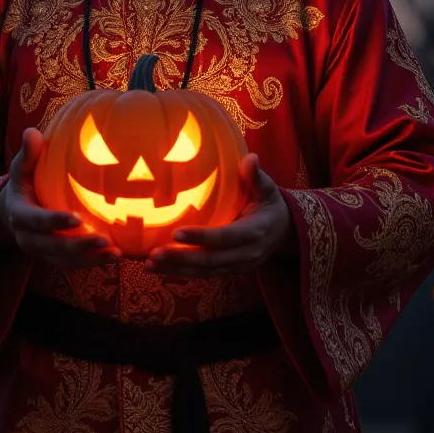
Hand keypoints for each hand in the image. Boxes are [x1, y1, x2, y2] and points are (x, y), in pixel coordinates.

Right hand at [0, 127, 121, 268]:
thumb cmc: (24, 182)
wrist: (13, 211)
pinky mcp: (53, 259)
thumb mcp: (21, 167)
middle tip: (104, 239)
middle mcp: (27, 238)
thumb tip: (32, 132)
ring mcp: (41, 251)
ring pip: (65, 260)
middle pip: (53, 246)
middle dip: (78, 245)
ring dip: (91, 259)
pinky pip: (73, 265)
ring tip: (116, 253)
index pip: (36, 221)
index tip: (77, 218)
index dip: (55, 221)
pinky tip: (117, 256)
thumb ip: (28, 154)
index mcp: (19, 215)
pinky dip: (93, 262)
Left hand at [144, 153, 293, 277]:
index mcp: (255, 232)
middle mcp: (247, 255)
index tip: (176, 233)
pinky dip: (181, 273)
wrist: (284, 232)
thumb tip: (251, 157)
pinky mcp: (230, 272)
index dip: (201, 237)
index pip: (225, 237)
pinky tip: (159, 268)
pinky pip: (204, 275)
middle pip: (210, 261)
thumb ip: (257, 176)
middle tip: (153, 254)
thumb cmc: (270, 204)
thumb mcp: (268, 189)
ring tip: (148, 264)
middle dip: (181, 259)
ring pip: (204, 272)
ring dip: (176, 270)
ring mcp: (238, 267)